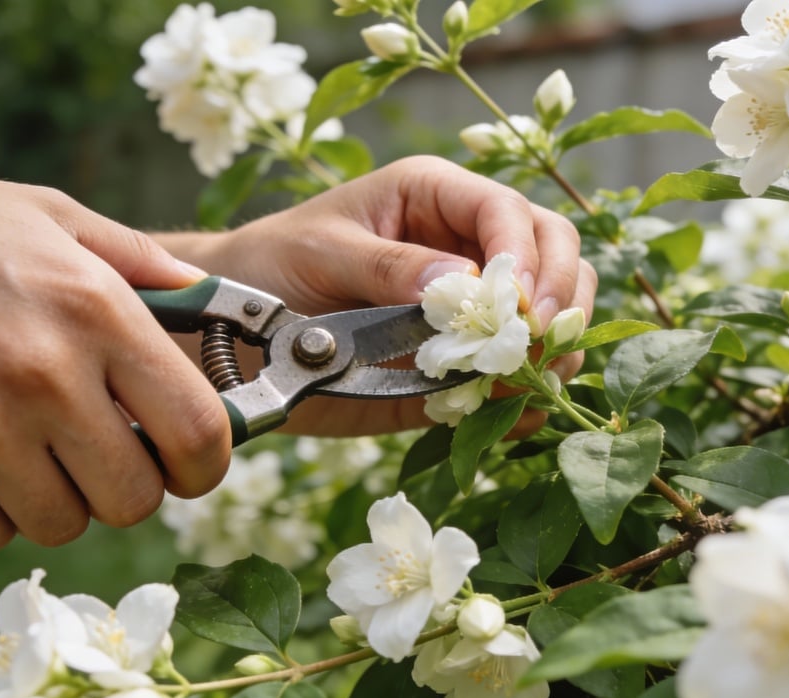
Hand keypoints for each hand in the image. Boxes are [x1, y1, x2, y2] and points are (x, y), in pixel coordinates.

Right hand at [0, 136, 231, 551]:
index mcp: (95, 309)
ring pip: (61, 524)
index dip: (204, 465)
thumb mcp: (45, 214)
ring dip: (52, 500)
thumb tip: (201, 297)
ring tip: (20, 446)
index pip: (197, 431)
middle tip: (93, 456)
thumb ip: (136, 260)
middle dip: (123, 487)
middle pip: (134, 499)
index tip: (188, 467)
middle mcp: (45, 374)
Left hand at [166, 155, 595, 434]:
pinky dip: (525, 396)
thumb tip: (462, 283)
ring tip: (530, 377)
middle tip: (535, 343)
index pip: (508, 212)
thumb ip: (388, 266)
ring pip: (548, 314)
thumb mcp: (321, 252)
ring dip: (554, 346)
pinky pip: (512, 376)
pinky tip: (516, 410)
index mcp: (434, 197)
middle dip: (556, 297)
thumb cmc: (270, 267)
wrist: (232, 333)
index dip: (526, 256)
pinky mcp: (459, 363)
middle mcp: (465, 245)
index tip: (520, 306)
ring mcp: (469, 307)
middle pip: (553, 252)